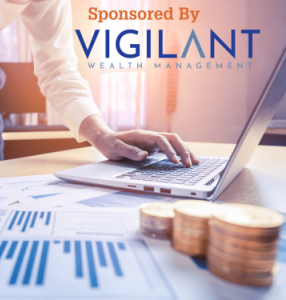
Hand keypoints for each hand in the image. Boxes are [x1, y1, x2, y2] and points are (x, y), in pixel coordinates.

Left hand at [79, 115, 199, 166]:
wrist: (105, 139)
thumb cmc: (109, 144)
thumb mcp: (115, 149)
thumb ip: (129, 151)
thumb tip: (144, 155)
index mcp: (142, 135)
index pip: (161, 140)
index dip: (170, 150)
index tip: (175, 162)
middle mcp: (150, 136)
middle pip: (172, 139)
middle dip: (183, 150)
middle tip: (190, 164)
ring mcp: (152, 141)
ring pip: (173, 142)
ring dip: (185, 151)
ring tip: (195, 162)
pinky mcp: (152, 146)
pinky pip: (169, 147)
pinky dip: (179, 153)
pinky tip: (185, 161)